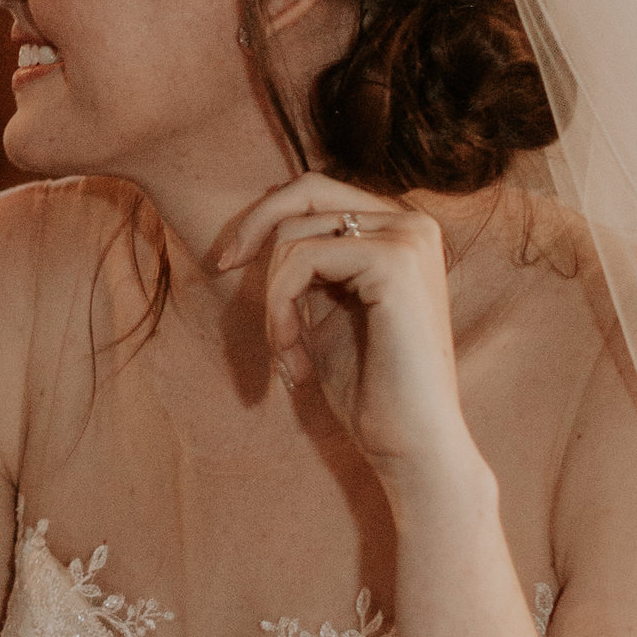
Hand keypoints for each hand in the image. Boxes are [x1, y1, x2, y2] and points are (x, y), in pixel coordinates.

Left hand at [209, 177, 479, 497]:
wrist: (411, 444)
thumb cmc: (369, 388)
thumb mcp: (326, 310)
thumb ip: (307, 263)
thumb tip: (264, 211)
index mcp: (402, 230)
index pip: (316, 192)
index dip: (263, 218)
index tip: (227, 261)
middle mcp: (414, 223)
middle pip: (305, 192)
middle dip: (254, 230)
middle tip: (222, 268)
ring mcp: (409, 238)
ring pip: (295, 235)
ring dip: (272, 298)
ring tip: (286, 352)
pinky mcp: (395, 261)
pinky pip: (302, 260)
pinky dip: (280, 308)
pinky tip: (294, 355)